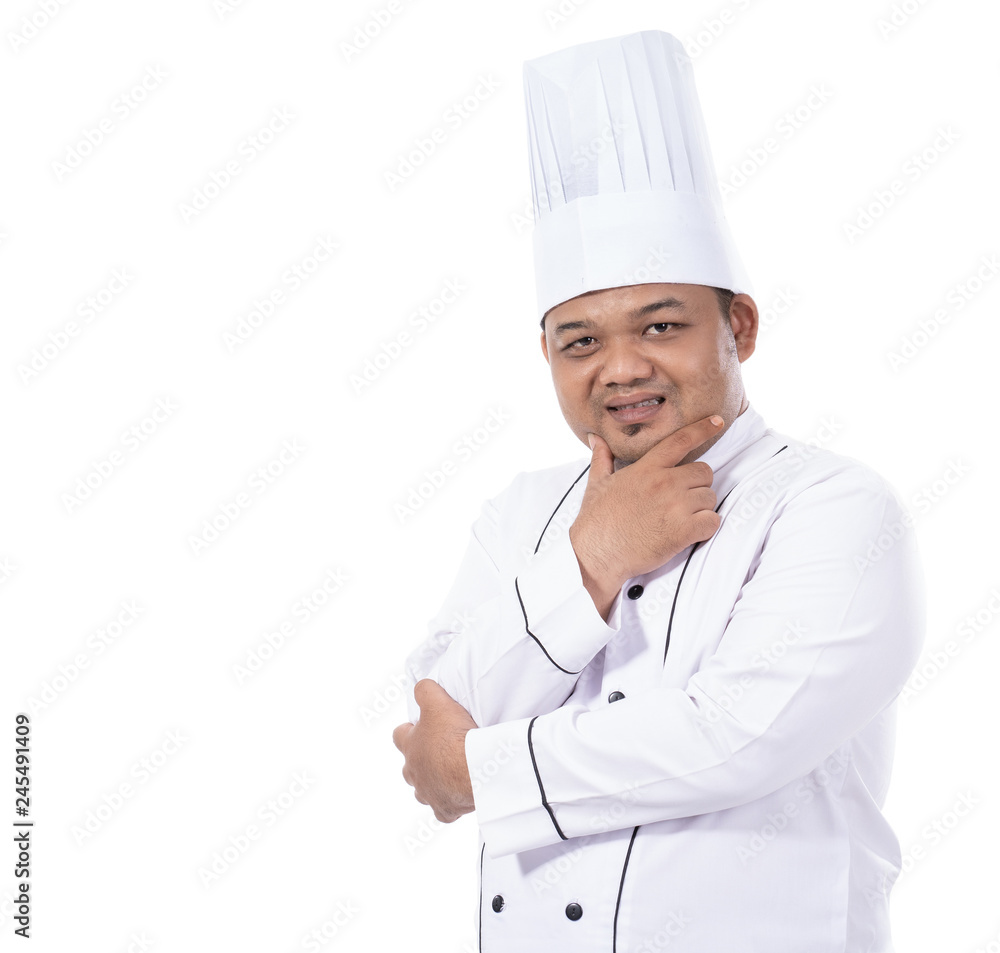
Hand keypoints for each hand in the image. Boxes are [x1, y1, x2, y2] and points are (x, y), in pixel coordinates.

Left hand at [392, 679, 477, 822]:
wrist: (474, 768)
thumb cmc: (454, 736)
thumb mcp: (436, 702)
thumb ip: (425, 691)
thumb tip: (420, 687)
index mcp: (410, 747)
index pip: (399, 736)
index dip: (408, 730)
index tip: (419, 726)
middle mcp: (414, 773)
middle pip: (410, 767)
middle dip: (421, 759)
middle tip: (440, 750)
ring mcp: (428, 794)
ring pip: (424, 790)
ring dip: (434, 782)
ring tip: (450, 773)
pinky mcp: (445, 810)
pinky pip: (444, 810)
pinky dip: (450, 803)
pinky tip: (461, 796)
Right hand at [569, 415, 724, 617]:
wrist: (595, 554)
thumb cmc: (595, 521)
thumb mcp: (596, 484)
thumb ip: (602, 459)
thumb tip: (595, 438)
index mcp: (646, 469)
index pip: (679, 440)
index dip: (702, 429)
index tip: (718, 421)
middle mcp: (664, 483)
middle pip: (704, 472)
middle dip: (697, 485)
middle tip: (681, 500)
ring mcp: (675, 506)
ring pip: (710, 498)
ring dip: (701, 509)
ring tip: (680, 520)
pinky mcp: (682, 531)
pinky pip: (712, 522)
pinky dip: (706, 528)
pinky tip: (690, 533)